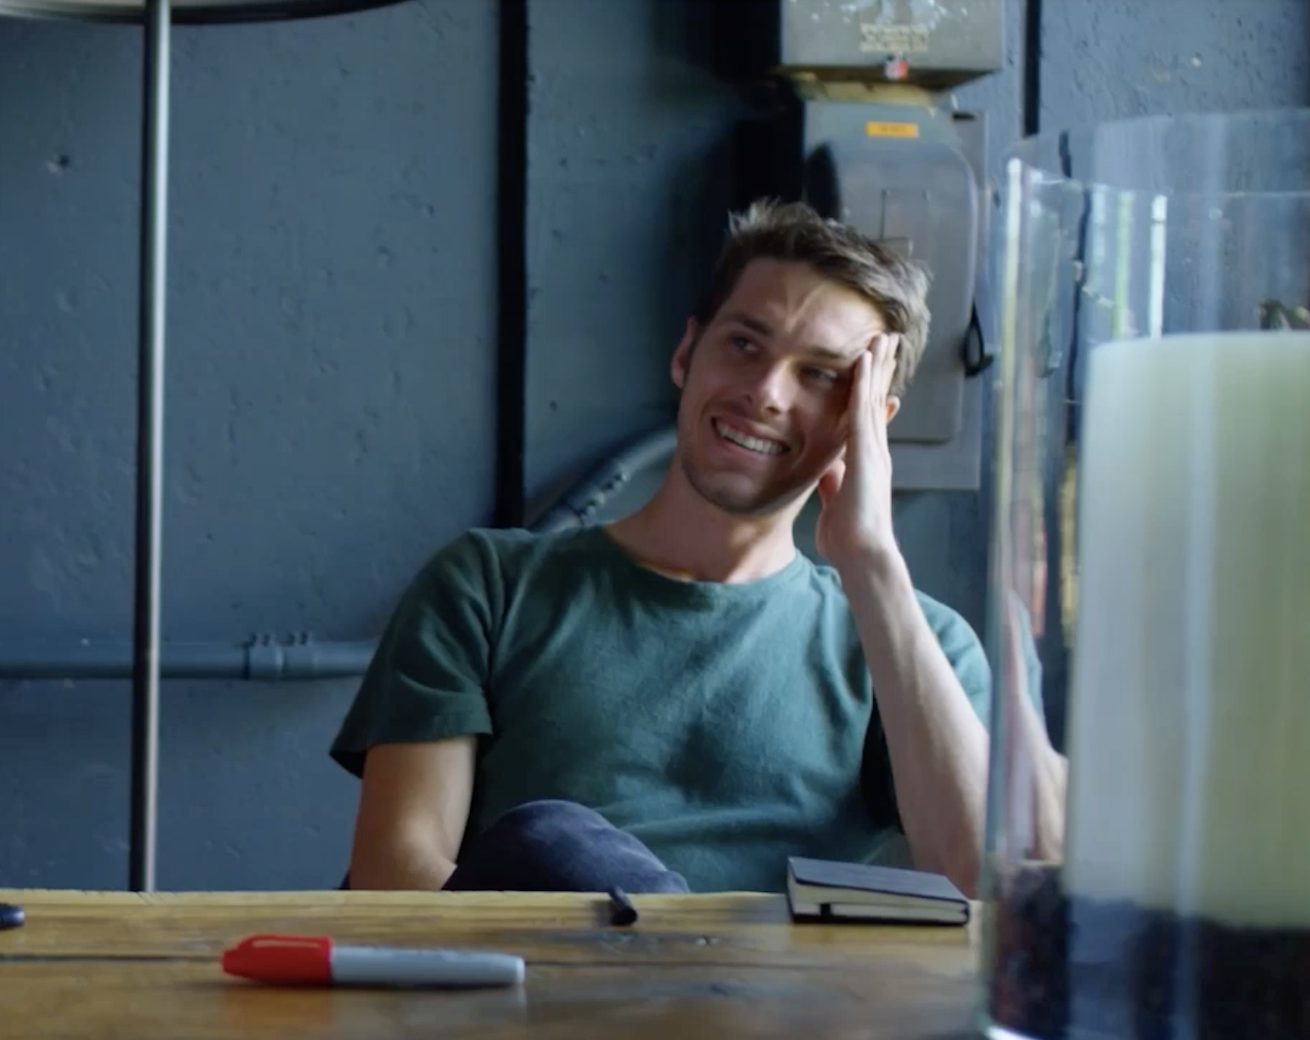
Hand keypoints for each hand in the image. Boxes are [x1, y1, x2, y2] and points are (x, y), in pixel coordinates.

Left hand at [814, 333, 900, 568]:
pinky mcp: (866, 453)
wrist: (862, 554)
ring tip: (881, 337)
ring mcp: (873, 450)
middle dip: (882, 368)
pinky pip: (863, 411)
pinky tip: (861, 360)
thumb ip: (831, 480)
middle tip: (888, 338)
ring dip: (876, 366)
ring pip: (874, 397)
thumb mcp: (833, 500)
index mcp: (867, 460)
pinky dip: (862, 384)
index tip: (875, 365)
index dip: (873, 389)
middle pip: (878, 399)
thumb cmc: (849, 535)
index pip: (870, 416)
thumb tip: (824, 466)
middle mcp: (875, 450)